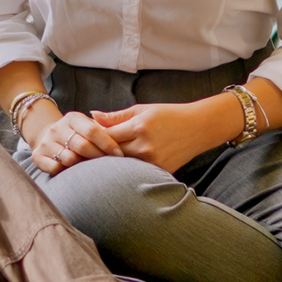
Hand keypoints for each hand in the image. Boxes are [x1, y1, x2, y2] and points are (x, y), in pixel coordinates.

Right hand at [25, 106, 123, 175]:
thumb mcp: (88, 127)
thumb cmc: (77, 135)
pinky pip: (55, 167)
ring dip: (81, 166)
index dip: (108, 144)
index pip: (92, 130)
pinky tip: (71, 171)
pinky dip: (65, 171)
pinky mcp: (38, 155)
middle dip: (98, 157)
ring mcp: (47, 142)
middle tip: (109, 165)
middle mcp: (57, 128)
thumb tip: (123, 137)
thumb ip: (104, 130)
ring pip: (69, 158)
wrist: (47, 137)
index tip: (119, 155)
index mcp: (72, 118)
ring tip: (89, 168)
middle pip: (82, 145)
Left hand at [92, 100, 232, 173]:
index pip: (106, 135)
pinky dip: (125, 170)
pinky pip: (136, 172)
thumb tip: (92, 115)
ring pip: (122, 165)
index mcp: (139, 127)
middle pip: (111, 153)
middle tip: (82, 153)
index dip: (92, 137)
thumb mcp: (143, 109)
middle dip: (97, 152)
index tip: (82, 138)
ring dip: (109, 163)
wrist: (199, 128)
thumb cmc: (170, 115)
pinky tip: (116, 170)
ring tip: (95, 162)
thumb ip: (116, 116)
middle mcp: (145, 146)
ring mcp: (153, 161)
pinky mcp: (160, 171)